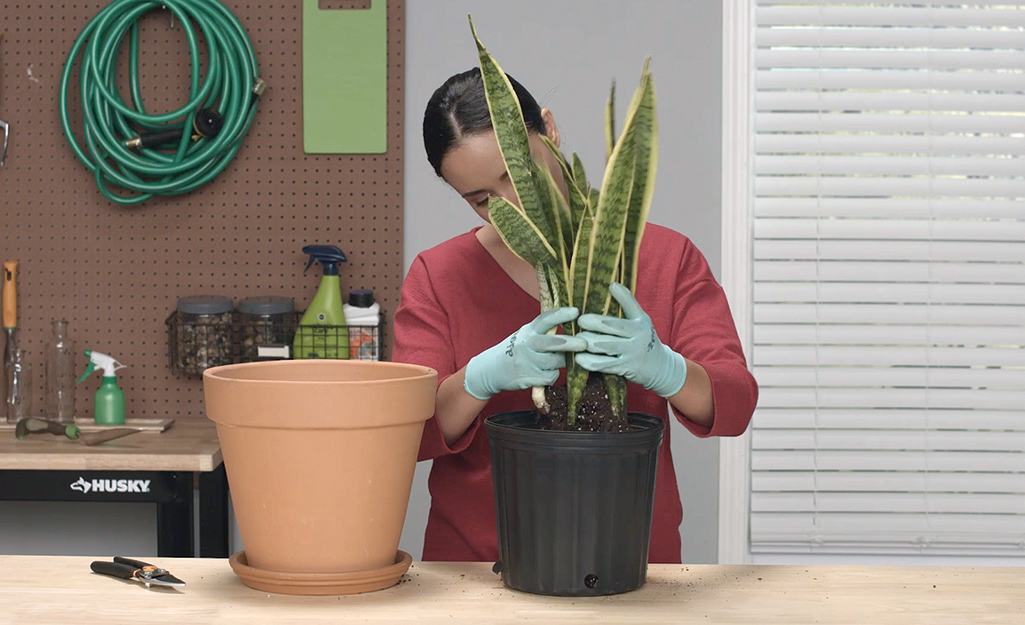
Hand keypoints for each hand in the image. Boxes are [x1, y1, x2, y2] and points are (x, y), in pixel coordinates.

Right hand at [464, 307, 586, 400]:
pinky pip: (550, 376)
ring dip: (562, 362)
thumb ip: (544, 330)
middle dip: (570, 343)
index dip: (561, 314)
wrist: (491, 370)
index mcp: (528, 330)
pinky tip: (546, 373)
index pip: (545, 319)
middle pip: (552, 343)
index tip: (576, 312)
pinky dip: (553, 375)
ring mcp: (527, 361)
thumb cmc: (516, 350)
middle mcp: (527, 344)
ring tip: (560, 361)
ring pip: (555, 362)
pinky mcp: (528, 377)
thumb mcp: (526, 334)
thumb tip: (572, 320)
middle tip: (584, 344)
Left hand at [575, 282, 687, 397]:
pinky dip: (590, 362)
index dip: (622, 296)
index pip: (631, 306)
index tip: (610, 286)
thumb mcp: (641, 321)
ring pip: (606, 345)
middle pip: (613, 326)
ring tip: (577, 339)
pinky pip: (605, 364)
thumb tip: (612, 284)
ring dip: (588, 342)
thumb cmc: (643, 339)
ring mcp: (632, 352)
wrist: (659, 366)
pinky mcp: (626, 367)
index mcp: (641, 321)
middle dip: (594, 322)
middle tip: (580, 320)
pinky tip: (579, 358)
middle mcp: (639, 335)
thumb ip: (628, 305)